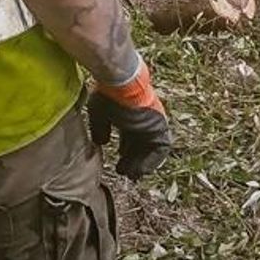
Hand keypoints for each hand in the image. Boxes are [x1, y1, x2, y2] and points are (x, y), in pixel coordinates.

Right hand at [87, 57, 171, 178]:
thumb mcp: (99, 114)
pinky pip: (160, 149)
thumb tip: (101, 143)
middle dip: (133, 160)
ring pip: (151, 148)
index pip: (131, 137)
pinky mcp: (160, 127)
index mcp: (132, 115)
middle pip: (142, 144)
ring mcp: (154, 123)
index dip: (126, 151)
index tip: (119, 164)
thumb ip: (100, 128)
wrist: (123, 85)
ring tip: (130, 175)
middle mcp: (145, 120)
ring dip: (141, 163)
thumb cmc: (109, 95)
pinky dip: (151, 161)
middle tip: (124, 172)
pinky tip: (139, 170)